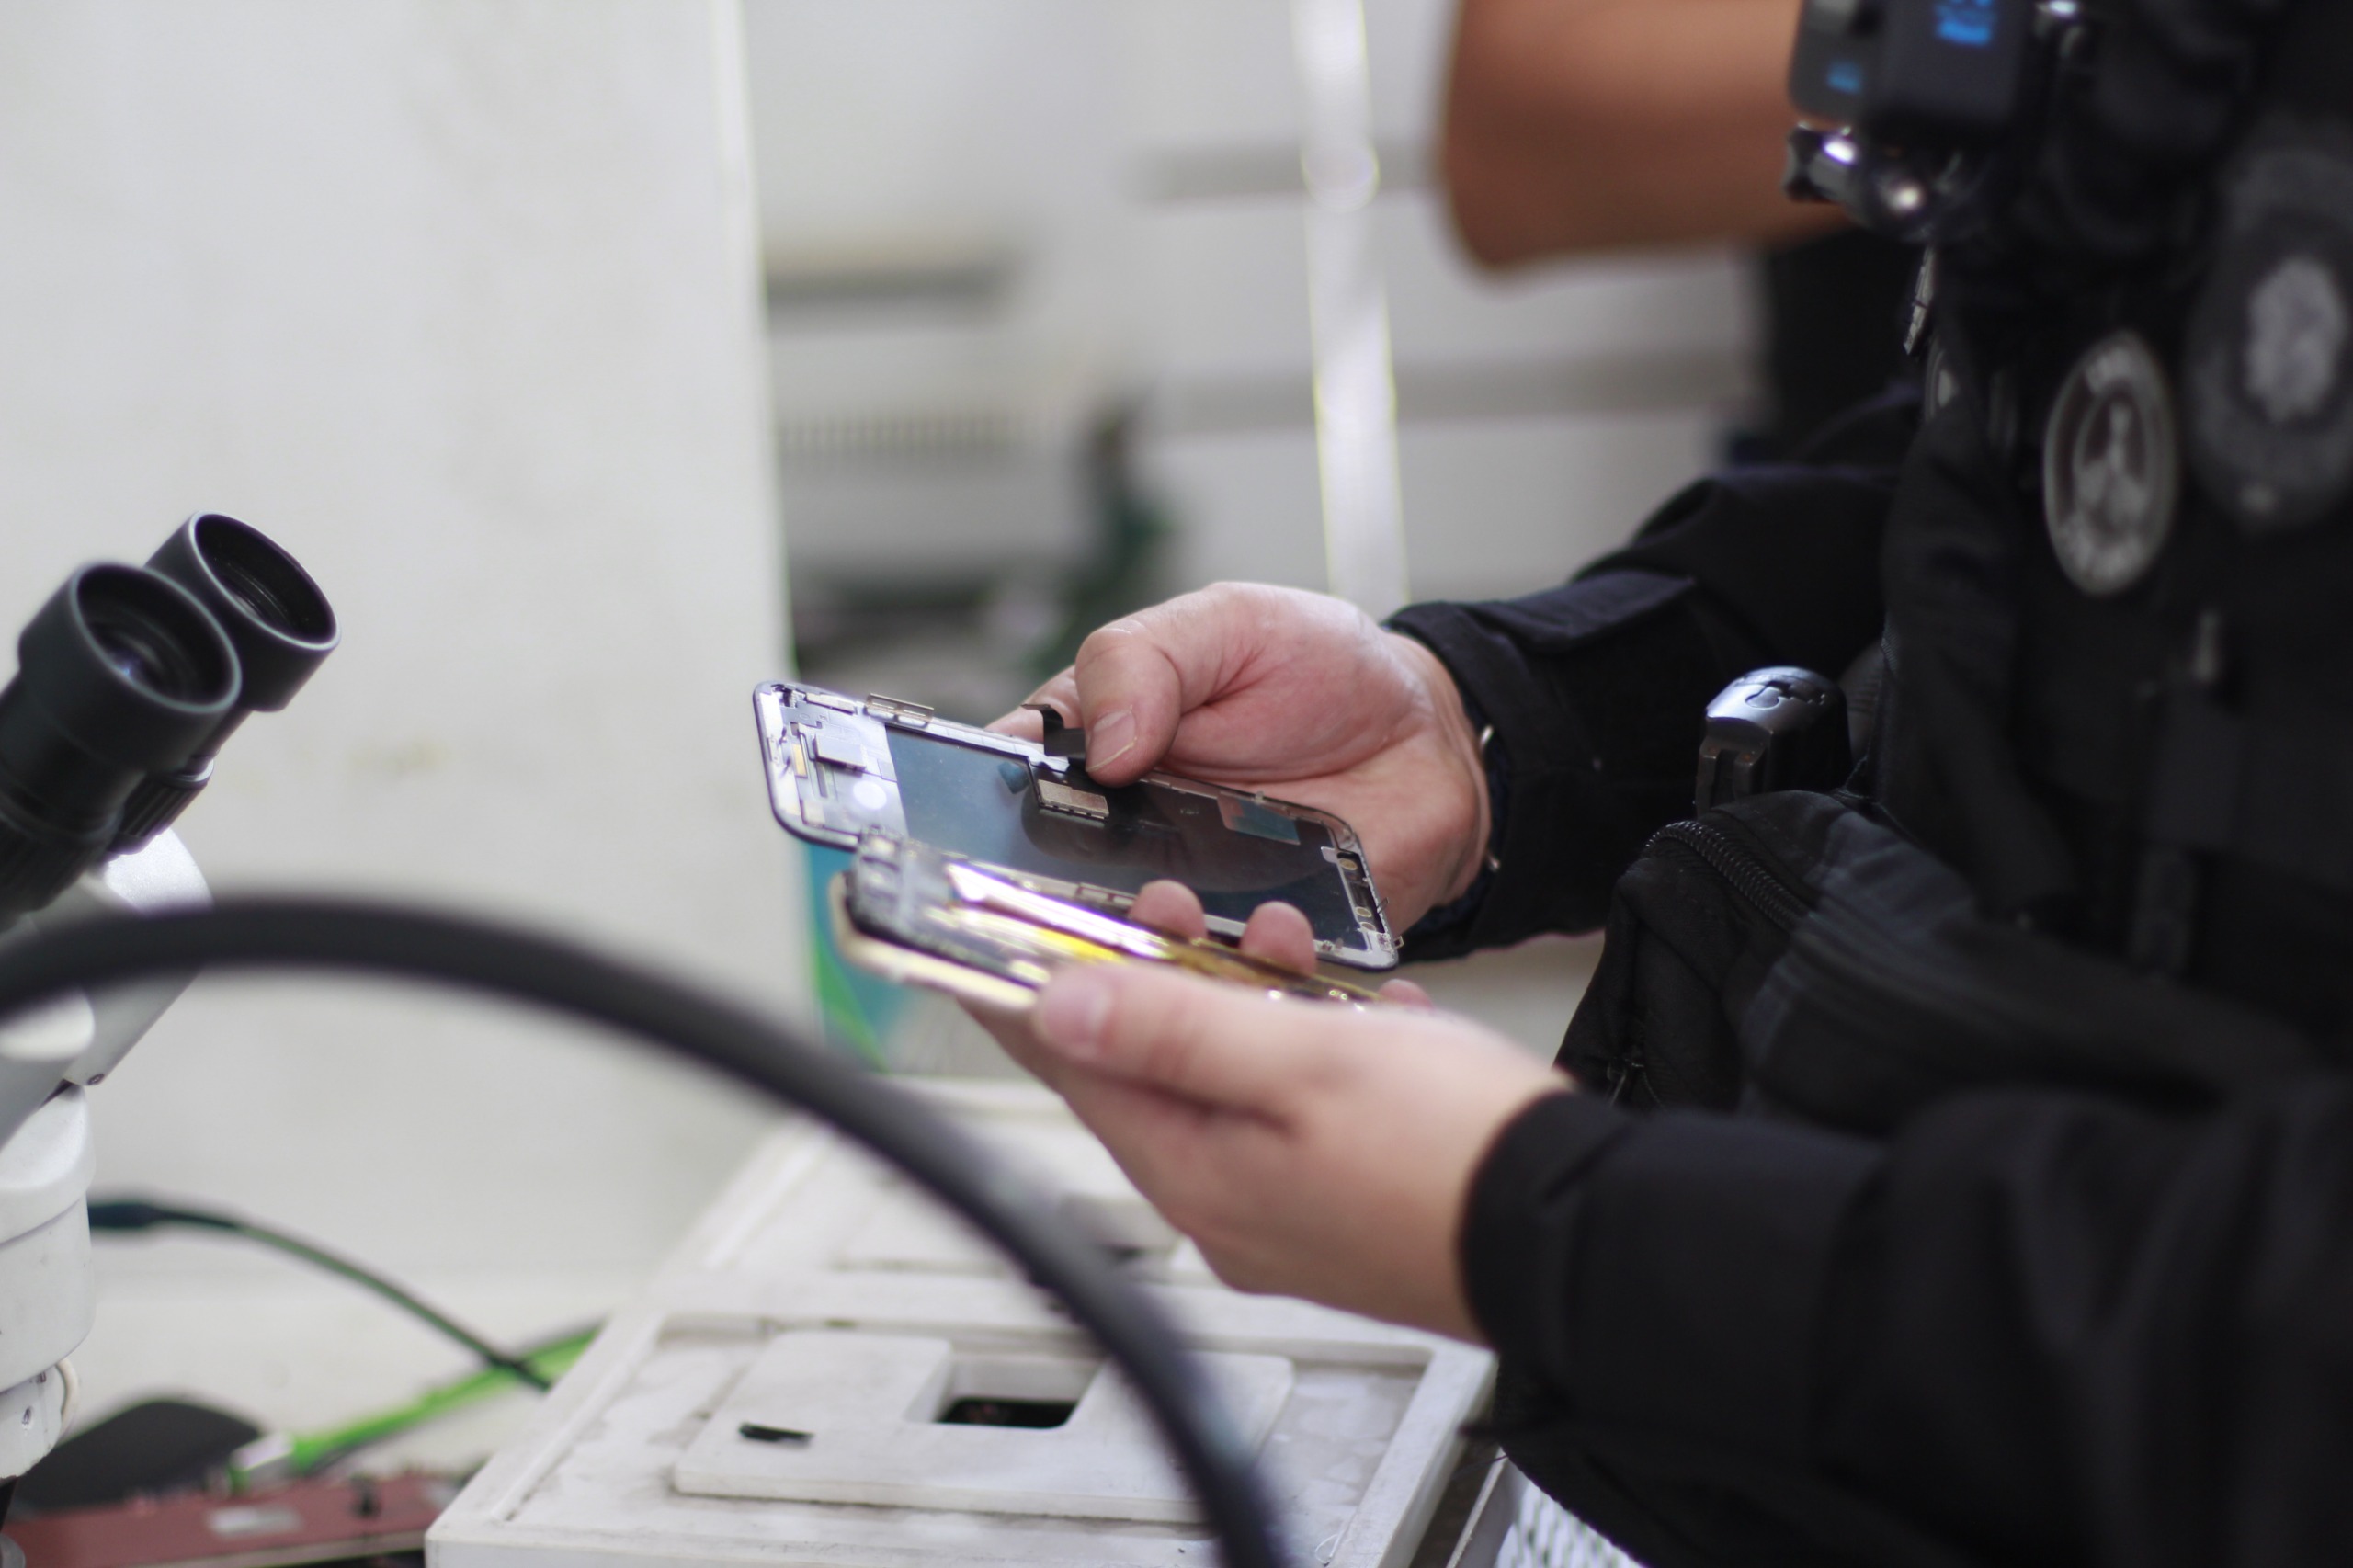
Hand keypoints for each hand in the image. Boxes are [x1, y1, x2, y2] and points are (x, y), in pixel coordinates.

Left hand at [983, 882, 1566, 1340]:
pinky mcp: (1340, 1207)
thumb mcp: (1299, 1061)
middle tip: (1174, 908)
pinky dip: (1313, 1052)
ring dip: (1249, 1003)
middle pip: (1150, 1071)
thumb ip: (1173, 1031)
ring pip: (1229, 1083)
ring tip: (1292, 952)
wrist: (1586, 1234)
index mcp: (1196, 1173)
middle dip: (1162, 976)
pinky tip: (1365, 1023)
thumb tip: (1063, 1010)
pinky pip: (1294, 1112)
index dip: (1025, 994)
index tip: (979, 943)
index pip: (1076, 1069)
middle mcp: (1226, 1208)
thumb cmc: (1455, 1154)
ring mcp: (1284, 1215)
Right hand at [994, 583, 1489, 930]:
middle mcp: (1122, 838)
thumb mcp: (1226, 624)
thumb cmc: (1324, 670)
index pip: (1000, 793)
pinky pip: (1225, 979)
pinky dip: (1238, 968)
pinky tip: (1268, 933)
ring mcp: (1184, 897)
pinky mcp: (1249, 944)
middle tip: (1088, 880)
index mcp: (1091, 754)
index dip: (973, 818)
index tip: (977, 831)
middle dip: (1052, 903)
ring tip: (1177, 904)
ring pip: (1130, 948)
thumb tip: (1102, 745)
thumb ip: (1145, 662)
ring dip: (1143, 939)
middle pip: (1047, 892)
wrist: (1431, 739)